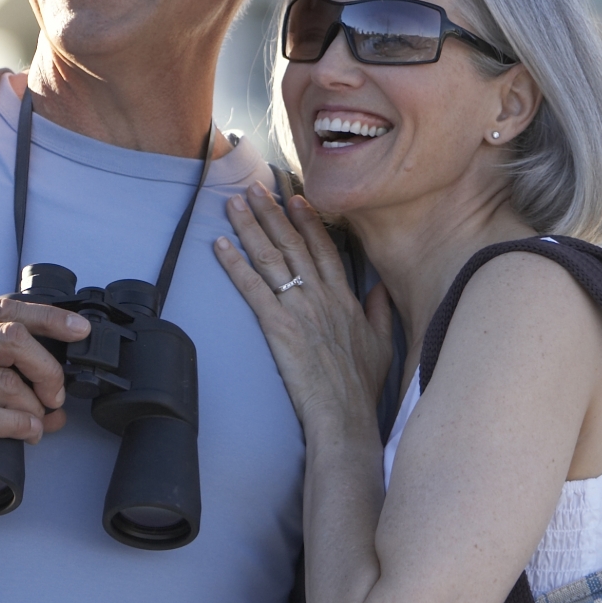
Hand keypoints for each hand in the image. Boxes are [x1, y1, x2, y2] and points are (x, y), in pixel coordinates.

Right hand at [0, 298, 89, 517]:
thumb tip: (56, 399)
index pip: (5, 308)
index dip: (49, 317)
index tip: (80, 331)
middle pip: (12, 339)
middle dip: (47, 368)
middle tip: (57, 394)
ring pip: (3, 381)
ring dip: (34, 406)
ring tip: (40, 422)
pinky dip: (16, 425)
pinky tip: (26, 432)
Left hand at [215, 192, 393, 434]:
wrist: (344, 415)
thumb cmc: (361, 386)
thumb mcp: (381, 343)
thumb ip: (379, 311)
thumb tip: (378, 287)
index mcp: (345, 298)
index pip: (324, 248)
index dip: (307, 221)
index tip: (295, 197)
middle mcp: (321, 295)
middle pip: (293, 244)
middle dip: (272, 212)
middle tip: (254, 188)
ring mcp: (299, 308)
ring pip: (271, 258)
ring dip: (250, 227)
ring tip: (233, 203)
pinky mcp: (278, 326)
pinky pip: (252, 288)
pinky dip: (234, 264)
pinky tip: (220, 245)